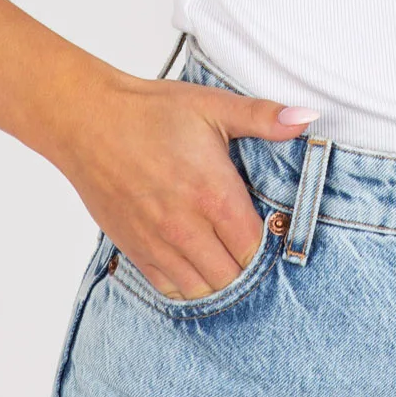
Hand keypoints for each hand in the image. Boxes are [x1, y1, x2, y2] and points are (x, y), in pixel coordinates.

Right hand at [51, 67, 317, 298]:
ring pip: (203, 290)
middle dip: (248, 267)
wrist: (88, 121)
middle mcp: (187, 227)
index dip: (270, 244)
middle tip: (251, 246)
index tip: (272, 229)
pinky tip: (198, 266)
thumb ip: (263, 117)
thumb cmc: (151, 112)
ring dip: (221, 280)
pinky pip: (170, 289)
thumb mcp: (213, 106)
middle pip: (233, 277)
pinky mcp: (135, 249)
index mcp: (214, 194)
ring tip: (228, 259)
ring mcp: (158, 243)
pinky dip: (189, 285)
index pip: (256, 248)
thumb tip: (308, 118)